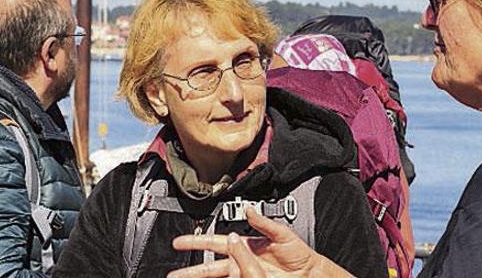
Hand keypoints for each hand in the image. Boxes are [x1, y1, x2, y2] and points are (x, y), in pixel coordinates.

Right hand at [168, 207, 352, 277]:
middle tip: (173, 274)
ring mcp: (244, 275)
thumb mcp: (281, 233)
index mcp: (244, 245)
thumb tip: (249, 210)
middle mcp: (241, 261)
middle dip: (190, 270)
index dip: (196, 242)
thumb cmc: (298, 253)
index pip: (215, 242)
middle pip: (209, 266)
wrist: (309, 273)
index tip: (180, 242)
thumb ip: (264, 222)